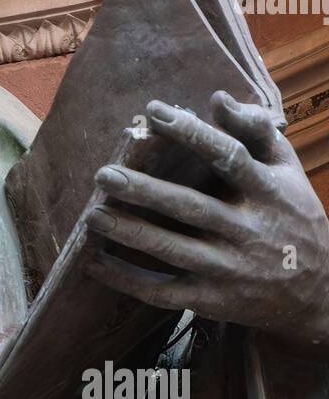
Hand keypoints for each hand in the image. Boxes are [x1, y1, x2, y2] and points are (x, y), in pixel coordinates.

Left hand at [84, 92, 328, 356]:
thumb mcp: (288, 172)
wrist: (318, 295)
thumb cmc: (294, 218)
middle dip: (144, 191)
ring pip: (173, 250)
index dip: (191, 133)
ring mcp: (231, 269)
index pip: (227, 156)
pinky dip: (128, 281)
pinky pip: (164, 293)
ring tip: (92, 216)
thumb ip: (256, 132)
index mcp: (268, 192)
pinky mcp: (214, 300)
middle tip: (103, 174)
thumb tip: (217, 98)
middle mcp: (249, 230)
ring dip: (130, 233)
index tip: (153, 111)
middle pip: (190, 207)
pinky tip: (96, 263)